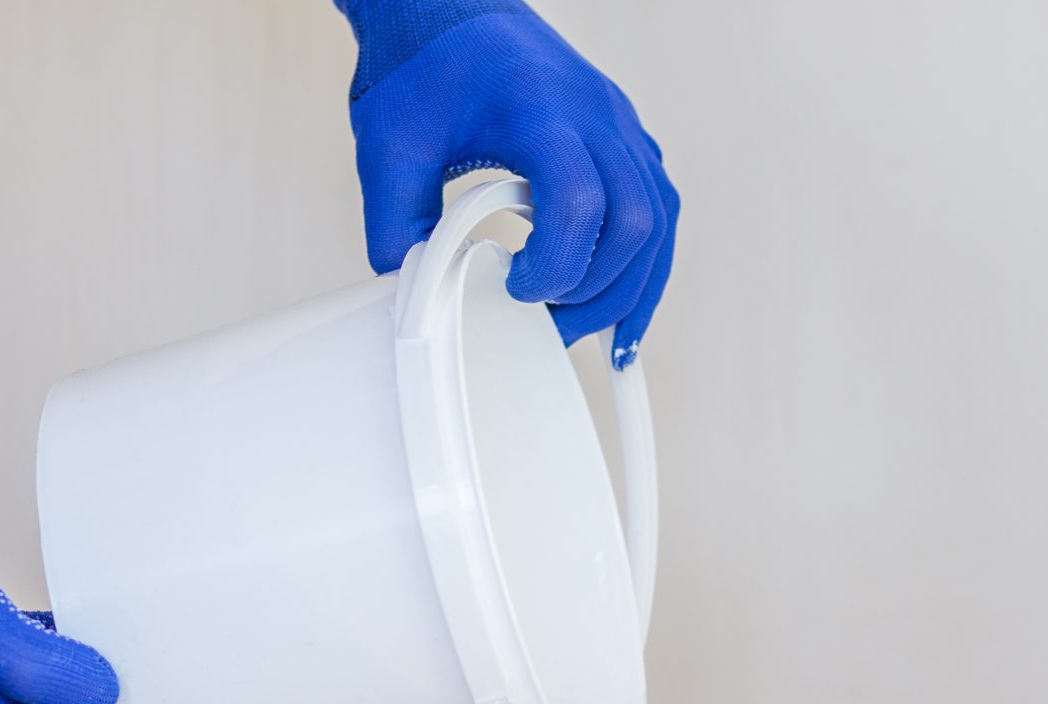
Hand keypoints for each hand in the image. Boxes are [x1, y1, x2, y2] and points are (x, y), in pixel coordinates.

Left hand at [335, 0, 678, 365]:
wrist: (447, 9)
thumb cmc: (423, 69)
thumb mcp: (387, 148)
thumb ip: (395, 224)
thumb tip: (415, 293)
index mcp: (540, 111)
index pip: (579, 203)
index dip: (555, 265)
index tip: (515, 287)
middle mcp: (595, 114)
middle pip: (635, 222)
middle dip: (597, 290)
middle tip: (548, 319)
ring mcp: (618, 123)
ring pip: (659, 220)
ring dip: (628, 285)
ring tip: (583, 327)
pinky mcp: (625, 135)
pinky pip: (660, 206)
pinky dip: (646, 262)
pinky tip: (621, 303)